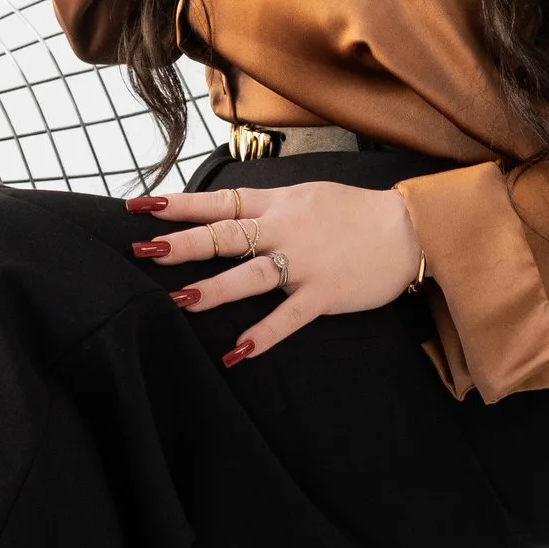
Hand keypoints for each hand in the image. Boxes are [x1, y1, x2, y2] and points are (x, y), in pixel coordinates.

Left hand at [125, 178, 422, 362]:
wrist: (408, 229)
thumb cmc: (355, 214)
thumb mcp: (307, 196)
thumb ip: (268, 206)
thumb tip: (226, 212)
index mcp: (278, 204)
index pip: (219, 203)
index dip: (178, 205)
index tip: (140, 207)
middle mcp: (284, 230)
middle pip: (225, 236)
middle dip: (182, 244)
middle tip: (144, 249)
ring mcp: (303, 263)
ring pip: (250, 276)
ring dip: (214, 290)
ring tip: (179, 300)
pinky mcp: (324, 294)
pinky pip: (288, 317)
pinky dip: (264, 335)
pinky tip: (238, 351)